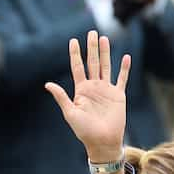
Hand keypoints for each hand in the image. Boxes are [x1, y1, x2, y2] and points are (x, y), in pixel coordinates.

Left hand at [45, 31, 130, 163]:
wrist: (102, 142)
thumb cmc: (84, 131)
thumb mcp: (70, 113)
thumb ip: (61, 97)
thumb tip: (47, 84)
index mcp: (81, 90)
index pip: (77, 67)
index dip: (75, 54)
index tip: (73, 40)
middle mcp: (94, 87)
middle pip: (92, 63)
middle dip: (91, 48)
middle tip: (91, 32)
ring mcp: (106, 90)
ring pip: (106, 66)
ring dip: (105, 53)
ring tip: (104, 38)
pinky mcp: (118, 95)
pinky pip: (122, 79)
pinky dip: (124, 68)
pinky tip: (126, 57)